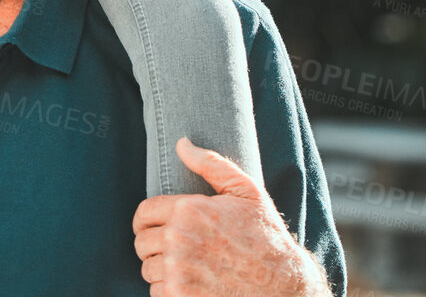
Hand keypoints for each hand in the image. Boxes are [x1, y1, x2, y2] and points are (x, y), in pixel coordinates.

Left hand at [133, 139, 328, 296]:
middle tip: (174, 249)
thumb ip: (210, 164)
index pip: (144, 213)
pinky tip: (189, 285)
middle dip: (154, 245)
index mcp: (189, 210)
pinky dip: (168, 291)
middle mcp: (178, 240)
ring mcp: (178, 272)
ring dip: (161, 269)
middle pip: (142, 242)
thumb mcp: (246, 191)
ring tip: (185, 267)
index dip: (147, 220)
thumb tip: (181, 144)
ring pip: (148, 269)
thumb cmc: (266, 236)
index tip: (155, 226)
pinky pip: (156, 293)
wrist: (284, 287)